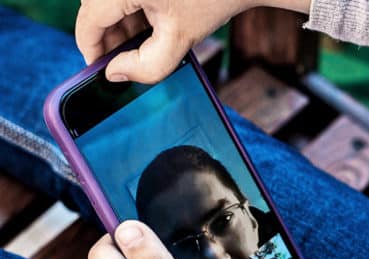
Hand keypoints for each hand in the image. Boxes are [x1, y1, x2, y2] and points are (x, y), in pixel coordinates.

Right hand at [75, 0, 311, 83]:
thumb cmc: (213, 0)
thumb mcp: (179, 40)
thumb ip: (146, 66)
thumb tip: (114, 73)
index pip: (88, 21)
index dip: (91, 50)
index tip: (99, 70)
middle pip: (96, 9)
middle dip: (108, 37)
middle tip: (124, 62)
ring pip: (107, 1)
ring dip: (119, 24)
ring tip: (141, 44)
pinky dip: (130, 11)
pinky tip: (149, 25)